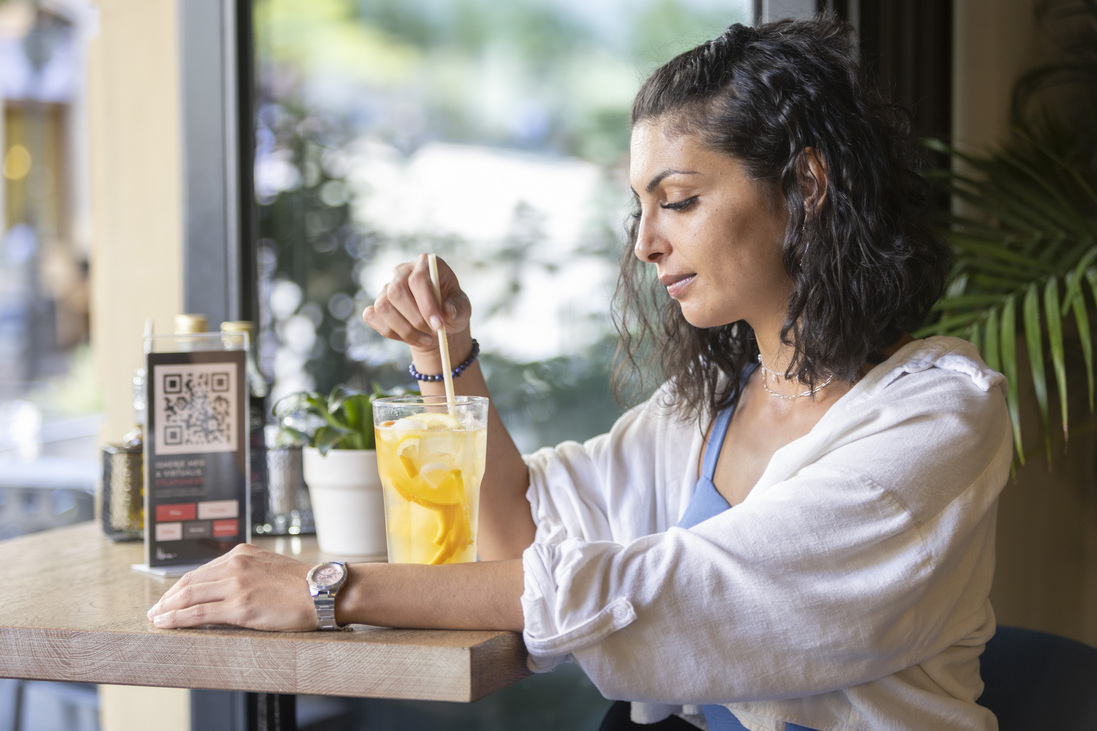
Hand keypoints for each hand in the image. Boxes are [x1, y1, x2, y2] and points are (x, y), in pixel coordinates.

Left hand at [147, 544, 315, 631]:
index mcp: (242, 554)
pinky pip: (199, 614)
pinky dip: (177, 619)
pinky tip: (166, 624)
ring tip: (156, 618)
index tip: (170, 597)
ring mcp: (236, 585)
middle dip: (168, 598)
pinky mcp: (240, 607)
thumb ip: (247, 572)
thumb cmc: (303, 585)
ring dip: (167, 609)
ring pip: (189, 597)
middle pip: (190, 582)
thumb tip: (227, 587)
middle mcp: (235, 565)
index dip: (181, 586)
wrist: (323, 592)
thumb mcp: (269, 568)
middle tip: (156, 609)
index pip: (202, 571)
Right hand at [362, 253, 471, 354]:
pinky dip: (391, 332)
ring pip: (382, 307)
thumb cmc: (451, 309)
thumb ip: (458, 309)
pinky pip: (372, 317)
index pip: (418, 279)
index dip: (427, 304)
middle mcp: (403, 272)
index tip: (438, 325)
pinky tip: (410, 336)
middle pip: (396, 292)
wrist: (437, 322)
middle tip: (433, 335)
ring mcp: (386, 287)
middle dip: (415, 319)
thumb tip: (447, 312)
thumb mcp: (462, 308)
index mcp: (426, 264)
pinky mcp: (376, 304)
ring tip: (426, 339)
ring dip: (404, 330)